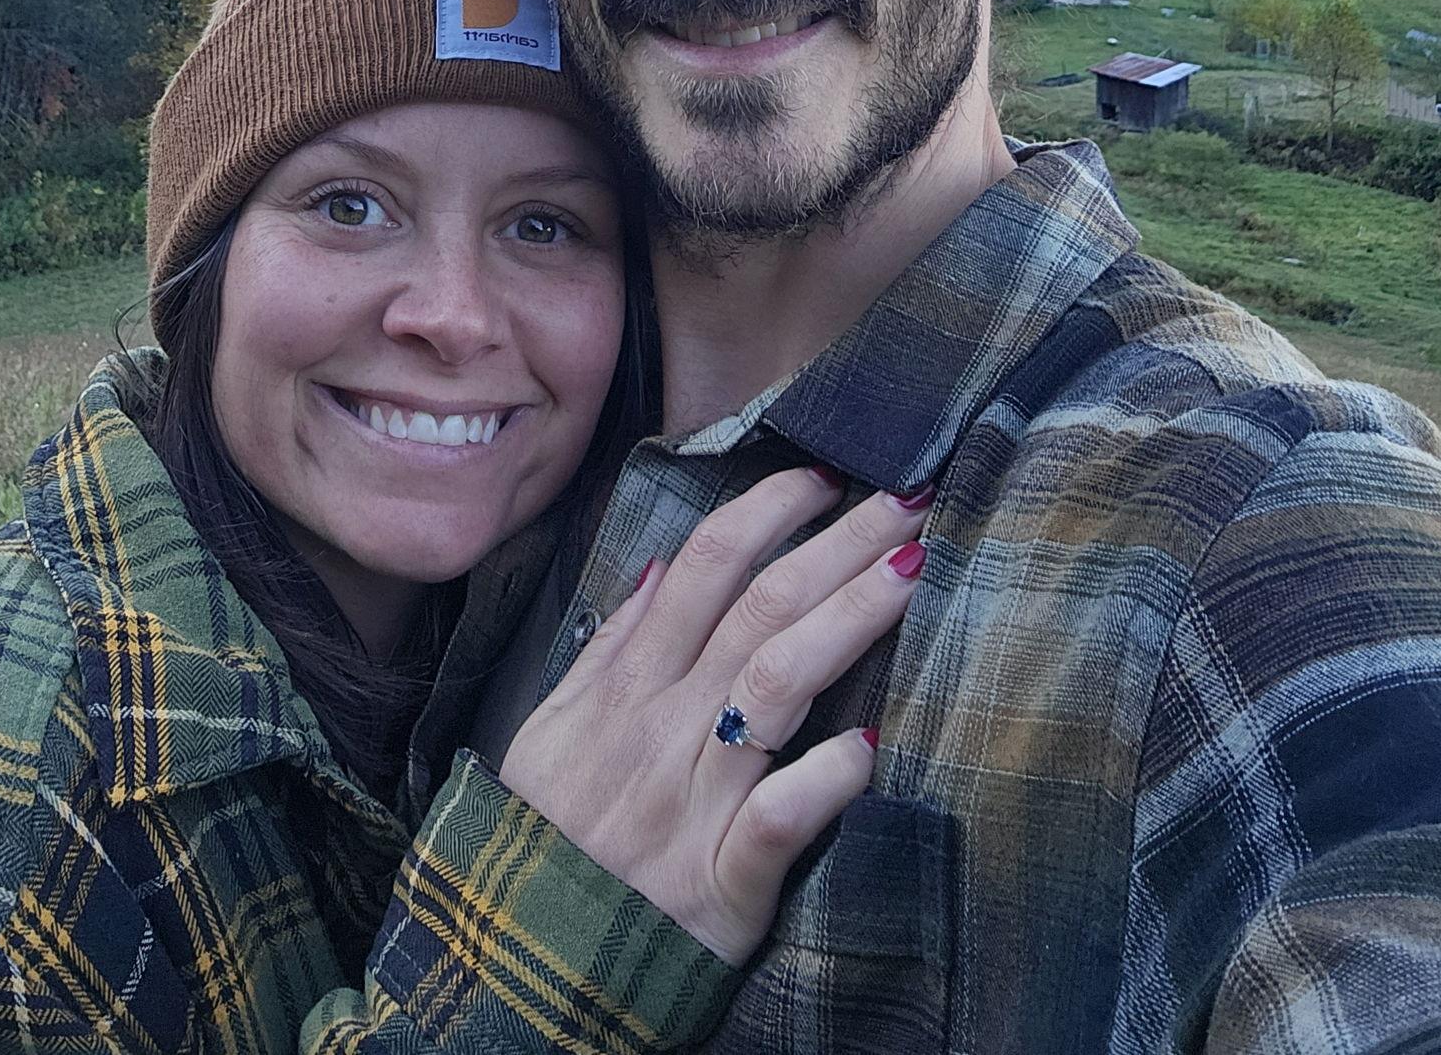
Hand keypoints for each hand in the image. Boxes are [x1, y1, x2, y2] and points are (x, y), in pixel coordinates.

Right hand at [497, 468, 928, 964]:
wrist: (525, 964)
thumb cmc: (548, 838)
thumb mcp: (552, 727)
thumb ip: (612, 647)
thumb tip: (668, 566)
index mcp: (627, 685)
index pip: (706, 566)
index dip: (769, 512)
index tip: (825, 477)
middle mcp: (665, 726)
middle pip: (761, 608)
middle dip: (840, 544)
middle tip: (910, 498)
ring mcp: (694, 800)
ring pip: (778, 686)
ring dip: (851, 619)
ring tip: (916, 572)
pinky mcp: (723, 882)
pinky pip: (778, 819)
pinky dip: (823, 779)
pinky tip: (873, 744)